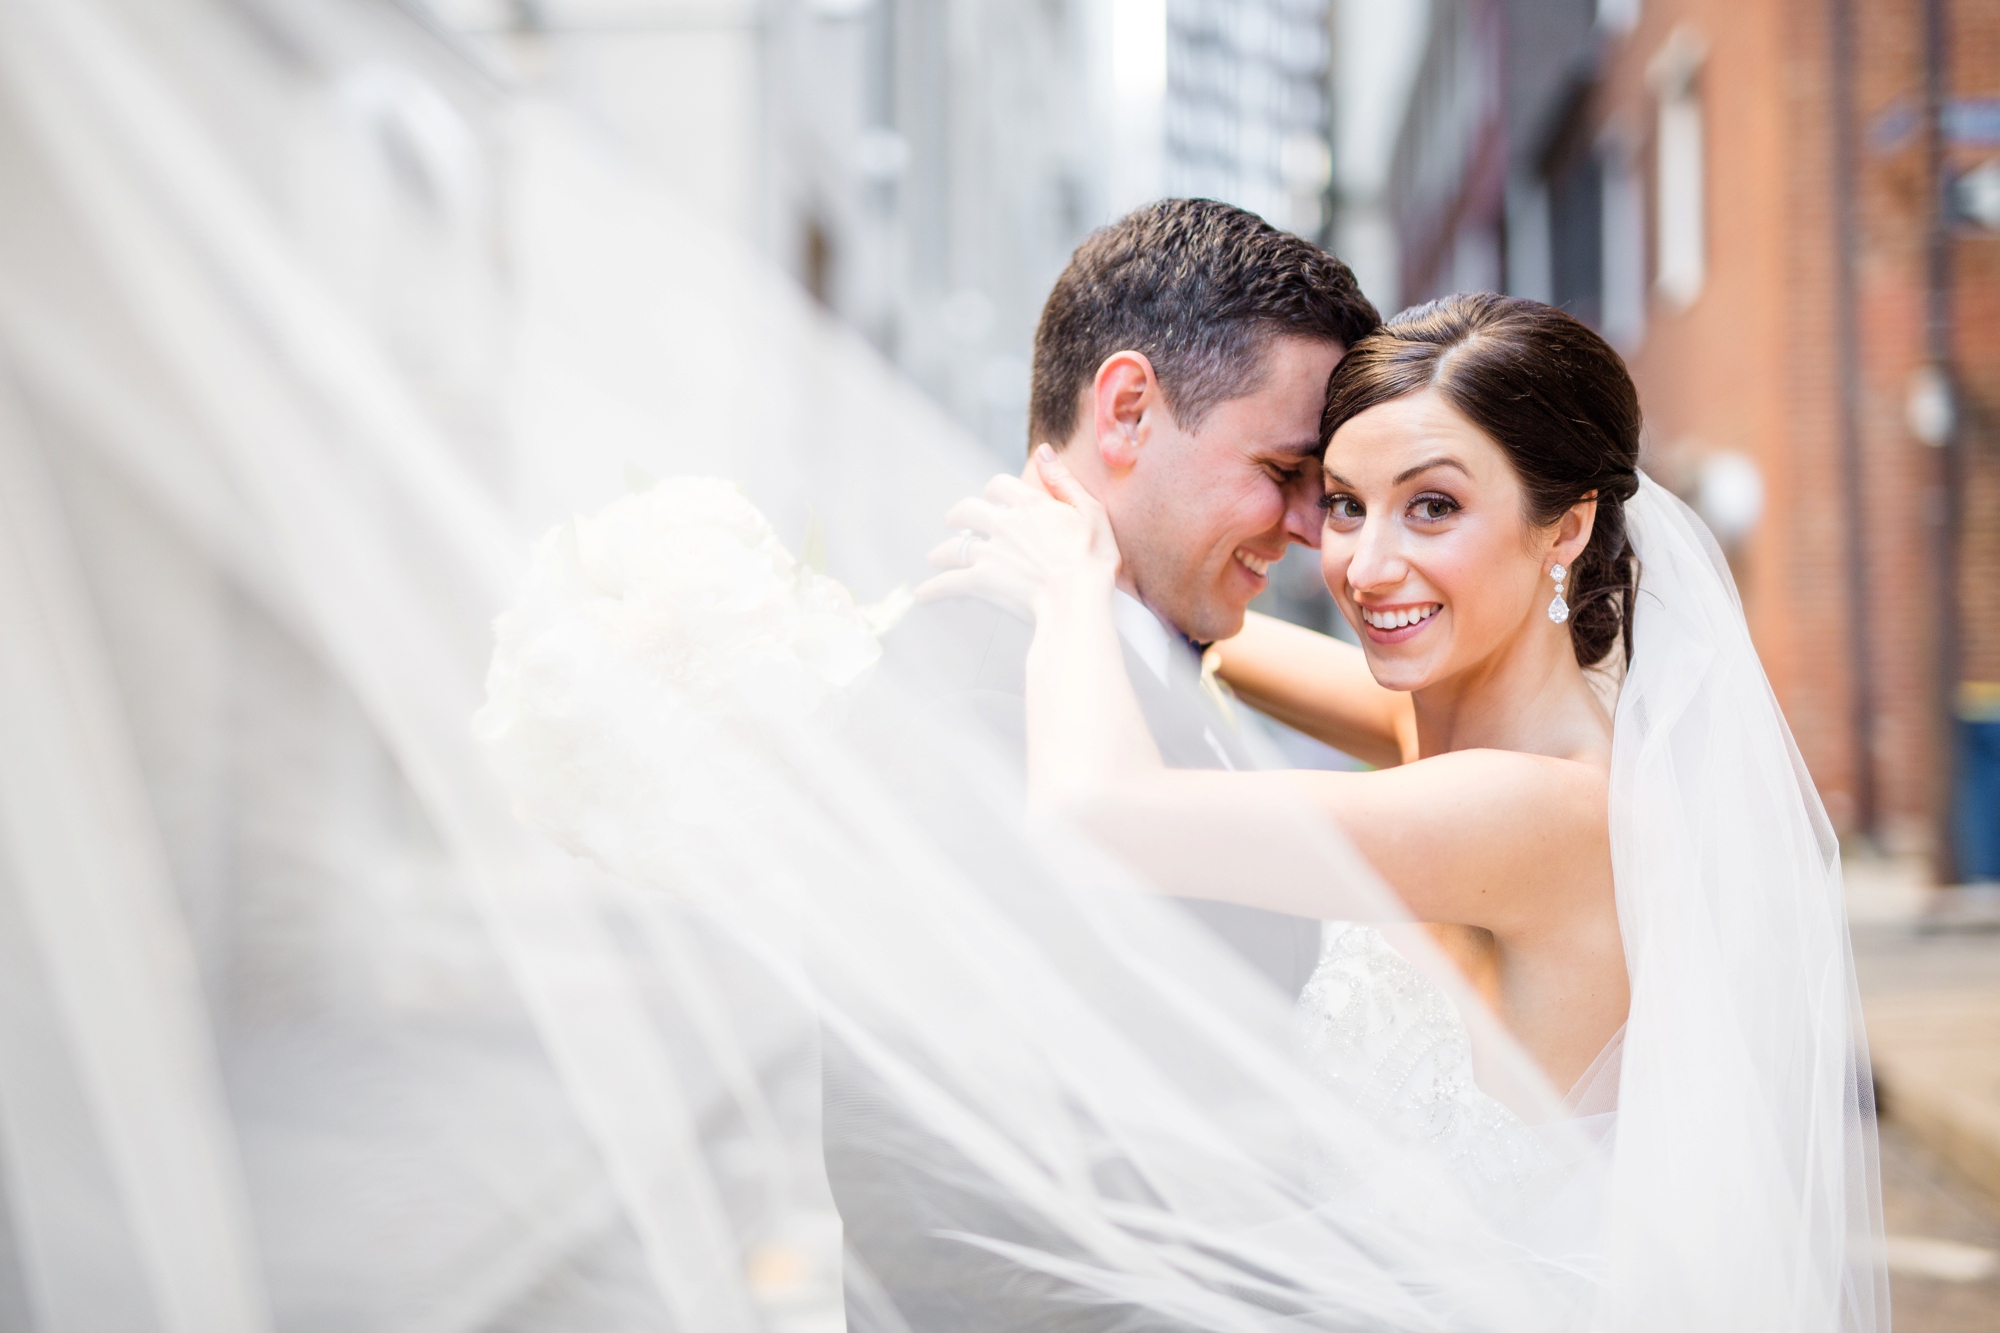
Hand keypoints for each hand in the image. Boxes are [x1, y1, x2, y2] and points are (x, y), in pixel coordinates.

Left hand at [916, 445, 1120, 620]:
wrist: (1076, 599)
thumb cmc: (1091, 560)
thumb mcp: (1089, 512)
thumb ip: (1063, 480)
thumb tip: (1044, 451)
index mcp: (1030, 504)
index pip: (1000, 485)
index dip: (993, 490)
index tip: (991, 496)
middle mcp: (1004, 523)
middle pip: (968, 511)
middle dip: (958, 516)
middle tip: (953, 521)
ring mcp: (990, 553)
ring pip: (954, 547)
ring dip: (942, 552)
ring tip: (934, 558)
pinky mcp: (981, 581)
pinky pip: (949, 583)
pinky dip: (933, 589)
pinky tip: (923, 594)